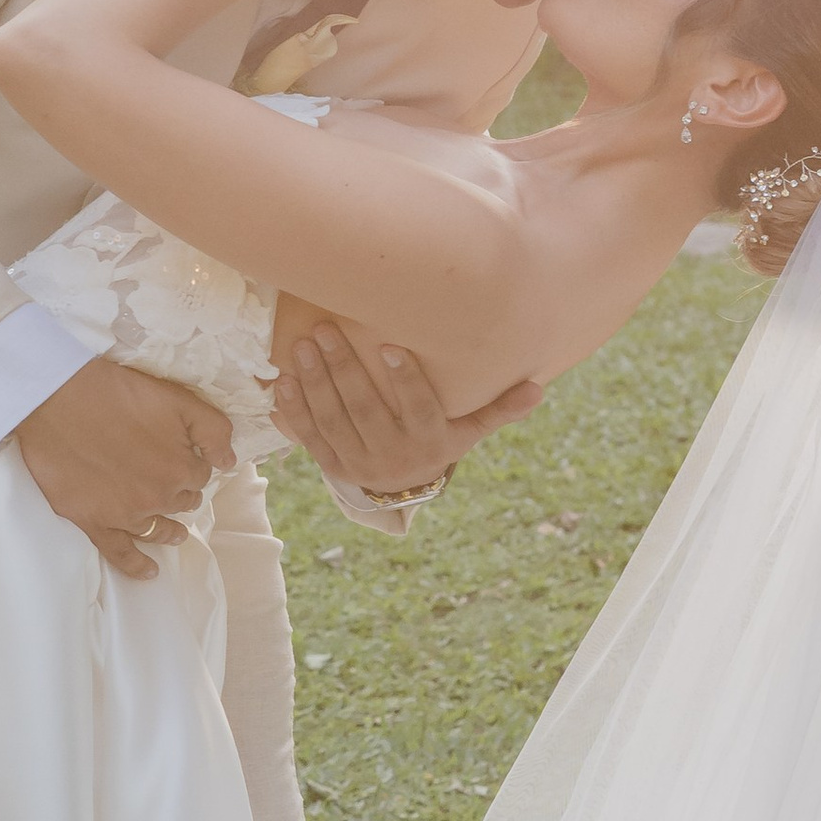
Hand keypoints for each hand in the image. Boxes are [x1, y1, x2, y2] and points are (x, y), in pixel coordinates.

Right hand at [13, 354, 236, 580]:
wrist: (56, 399)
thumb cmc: (117, 392)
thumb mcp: (178, 399)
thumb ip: (213, 430)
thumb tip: (229, 462)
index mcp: (181, 469)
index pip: (200, 476)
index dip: (191, 465)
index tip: (182, 457)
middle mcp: (158, 498)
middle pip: (180, 502)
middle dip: (180, 492)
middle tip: (170, 482)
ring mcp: (125, 514)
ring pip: (158, 530)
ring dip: (170, 531)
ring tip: (176, 533)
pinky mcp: (93, 522)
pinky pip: (120, 554)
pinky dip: (136, 565)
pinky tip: (148, 573)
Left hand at [271, 323, 544, 500]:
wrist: (401, 490)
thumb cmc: (438, 442)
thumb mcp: (469, 430)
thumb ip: (499, 408)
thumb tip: (538, 388)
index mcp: (429, 443)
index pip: (418, 409)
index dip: (405, 380)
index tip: (391, 346)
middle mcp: (392, 456)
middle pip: (365, 411)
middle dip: (344, 370)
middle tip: (326, 330)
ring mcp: (357, 463)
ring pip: (332, 420)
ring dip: (315, 382)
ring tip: (304, 346)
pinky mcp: (330, 464)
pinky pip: (308, 436)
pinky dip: (294, 409)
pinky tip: (282, 379)